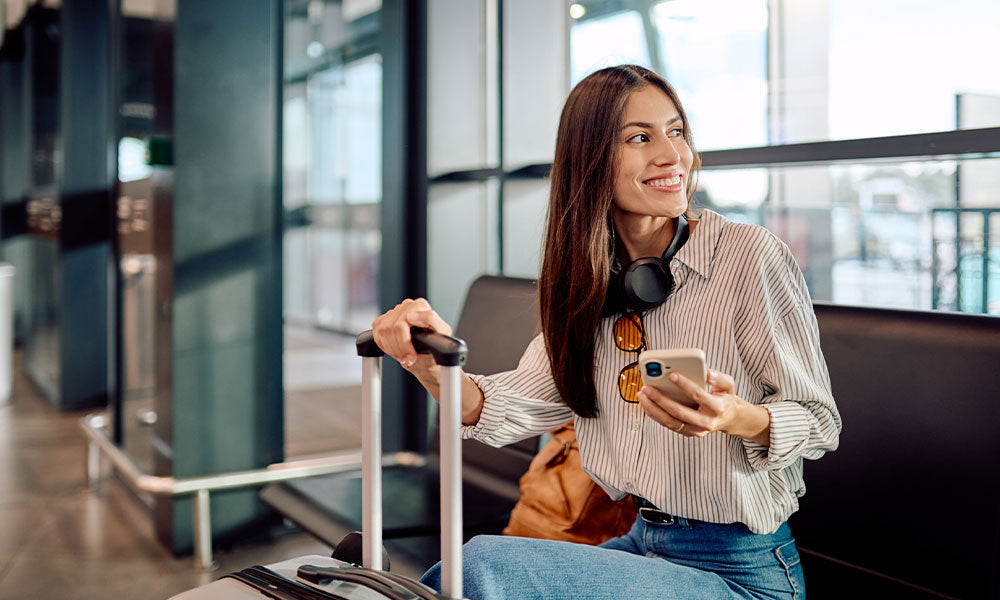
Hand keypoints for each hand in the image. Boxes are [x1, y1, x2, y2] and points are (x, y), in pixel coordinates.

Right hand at [371, 298, 452, 372]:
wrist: (428, 357)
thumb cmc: (436, 346)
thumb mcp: (442, 333)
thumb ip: (431, 319)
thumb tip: (411, 316)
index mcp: (420, 305)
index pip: (401, 323)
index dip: (404, 343)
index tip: (411, 356)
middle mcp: (406, 306)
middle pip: (391, 328)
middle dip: (398, 348)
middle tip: (407, 358)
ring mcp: (394, 312)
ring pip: (382, 331)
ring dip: (391, 348)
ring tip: (402, 356)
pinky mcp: (383, 320)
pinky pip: (376, 332)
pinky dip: (384, 345)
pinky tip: (395, 349)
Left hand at [636, 369, 769, 443]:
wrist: (728, 418)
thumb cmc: (724, 397)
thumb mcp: (728, 384)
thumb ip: (719, 377)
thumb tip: (706, 373)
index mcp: (717, 408)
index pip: (698, 395)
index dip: (684, 385)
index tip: (671, 374)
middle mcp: (706, 422)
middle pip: (679, 412)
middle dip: (660, 399)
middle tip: (647, 388)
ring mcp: (696, 430)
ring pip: (670, 422)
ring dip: (653, 408)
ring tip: (642, 395)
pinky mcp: (687, 433)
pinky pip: (668, 424)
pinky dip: (654, 414)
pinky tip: (645, 403)